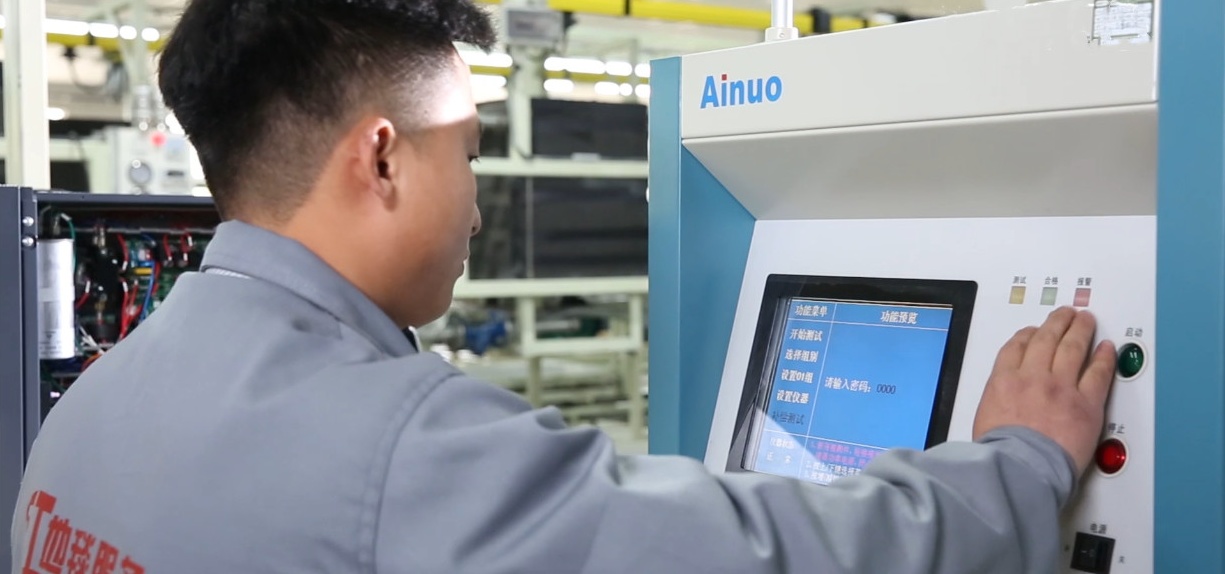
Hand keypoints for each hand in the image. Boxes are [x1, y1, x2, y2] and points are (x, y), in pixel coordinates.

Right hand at [972, 307, 1117, 473]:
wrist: (1020, 468)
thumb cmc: (999, 453)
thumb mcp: (984, 418)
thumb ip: (997, 401)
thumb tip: (1004, 403)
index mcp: (1004, 380)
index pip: (1017, 347)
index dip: (1028, 334)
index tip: (1034, 331)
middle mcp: (1033, 377)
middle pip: (1047, 339)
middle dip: (1057, 323)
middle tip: (1066, 314)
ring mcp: (1061, 388)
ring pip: (1073, 348)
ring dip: (1080, 330)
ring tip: (1086, 320)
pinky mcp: (1086, 404)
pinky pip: (1098, 373)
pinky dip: (1103, 357)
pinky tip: (1106, 347)